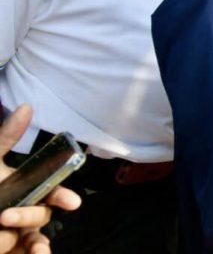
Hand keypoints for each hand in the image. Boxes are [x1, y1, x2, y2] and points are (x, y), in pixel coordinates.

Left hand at [0, 104, 81, 252]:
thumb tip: (27, 106)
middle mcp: (25, 209)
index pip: (51, 190)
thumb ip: (6, 137)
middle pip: (42, 214)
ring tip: (6, 239)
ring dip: (30, 240)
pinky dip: (36, 252)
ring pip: (36, 237)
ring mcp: (19, 232)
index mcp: (24, 188)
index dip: (62, 196)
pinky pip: (32, 250)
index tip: (71, 202)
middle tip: (7, 216)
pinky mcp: (15, 248)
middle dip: (29, 215)